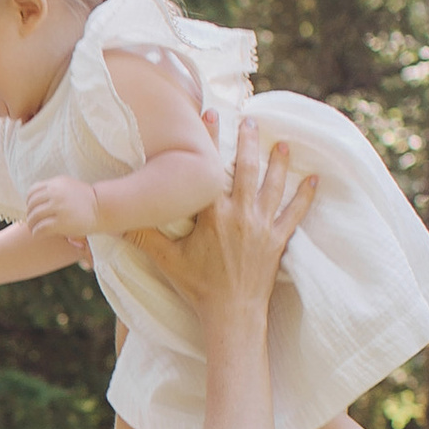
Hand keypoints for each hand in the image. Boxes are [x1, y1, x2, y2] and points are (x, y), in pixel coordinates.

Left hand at [25, 175, 98, 239]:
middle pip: (32, 204)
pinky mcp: (61, 222)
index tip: (32, 209)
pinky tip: (38, 235)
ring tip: (34, 229)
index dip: (29, 201)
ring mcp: (58, 207)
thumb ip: (54, 189)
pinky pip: (41, 228)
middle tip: (31, 221)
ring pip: (34, 216)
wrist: (103, 209)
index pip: (33, 191)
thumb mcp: (69, 187)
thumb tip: (35, 195)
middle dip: (29, 214)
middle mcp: (56, 193)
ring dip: (32, 224)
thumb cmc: (86, 200)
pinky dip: (36, 232)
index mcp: (56, 183)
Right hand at [124, 121, 314, 323]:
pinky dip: (306, 196)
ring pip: (273, 185)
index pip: (209, 170)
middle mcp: (240, 214)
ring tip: (283, 142)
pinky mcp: (278, 240)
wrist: (232, 314)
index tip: (211, 114)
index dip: (210, 140)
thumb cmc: (199, 288)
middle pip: (246, 169)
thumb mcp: (167, 261)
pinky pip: (295, 213)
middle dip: (248, 142)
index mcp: (213, 215)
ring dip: (278, 162)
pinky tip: (315, 179)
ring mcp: (262, 226)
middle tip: (252, 121)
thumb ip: (143, 237)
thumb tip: (113, 222)